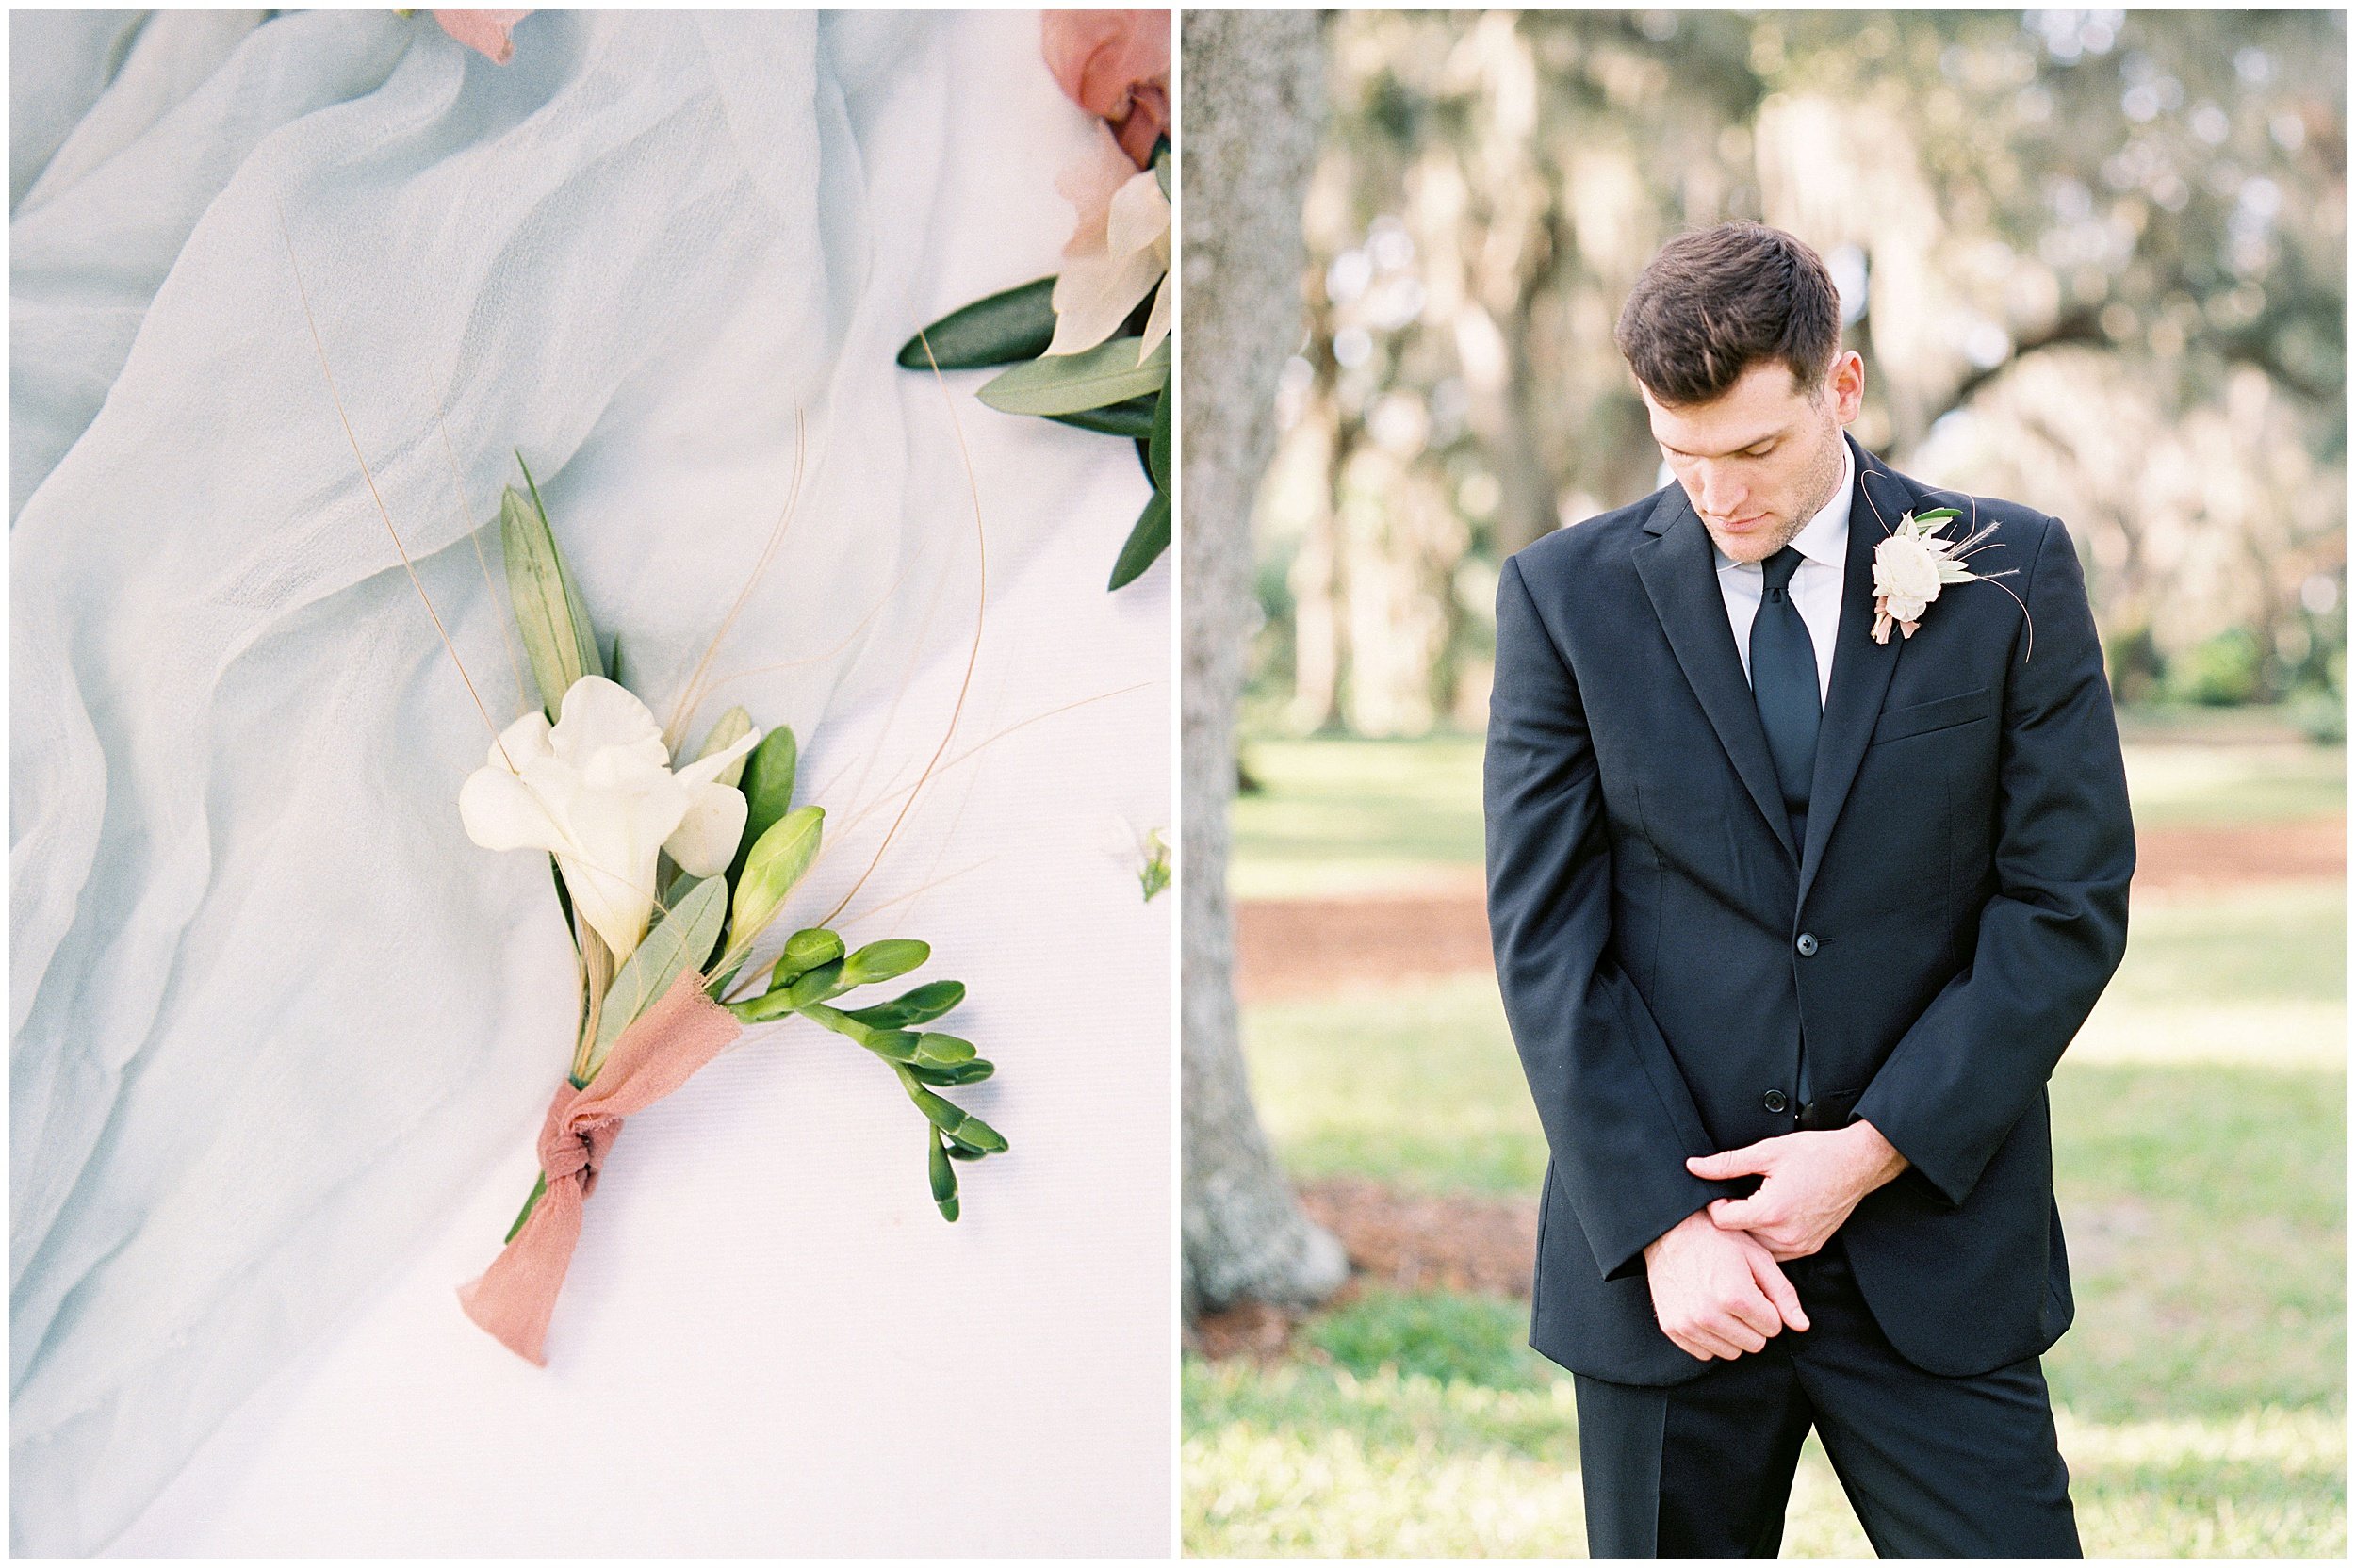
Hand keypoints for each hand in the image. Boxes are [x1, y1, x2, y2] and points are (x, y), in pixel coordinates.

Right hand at [1641, 1208, 1809, 1360]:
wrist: (1669, 1230)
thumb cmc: (1718, 1239)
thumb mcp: (1757, 1257)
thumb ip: (1783, 1293)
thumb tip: (1802, 1326)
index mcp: (1735, 1295)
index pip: (1773, 1328)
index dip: (1769, 1309)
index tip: (1755, 1291)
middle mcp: (1709, 1314)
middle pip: (1754, 1344)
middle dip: (1753, 1324)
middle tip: (1738, 1296)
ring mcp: (1687, 1323)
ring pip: (1731, 1353)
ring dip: (1732, 1333)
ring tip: (1721, 1303)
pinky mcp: (1672, 1328)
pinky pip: (1704, 1353)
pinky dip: (1709, 1338)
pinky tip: (1705, 1311)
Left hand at [1686, 1120, 1910, 1260]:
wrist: (1857, 1164)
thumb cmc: (1815, 1154)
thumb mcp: (1767, 1151)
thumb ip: (1727, 1163)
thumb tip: (1694, 1167)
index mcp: (1771, 1211)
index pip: (1722, 1221)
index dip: (1716, 1205)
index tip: (1722, 1192)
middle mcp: (1785, 1236)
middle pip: (1738, 1238)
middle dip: (1731, 1220)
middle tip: (1731, 1199)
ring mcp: (1800, 1245)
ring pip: (1757, 1249)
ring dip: (1748, 1232)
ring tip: (1749, 1208)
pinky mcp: (1810, 1248)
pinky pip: (1777, 1252)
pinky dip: (1767, 1239)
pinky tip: (1769, 1218)